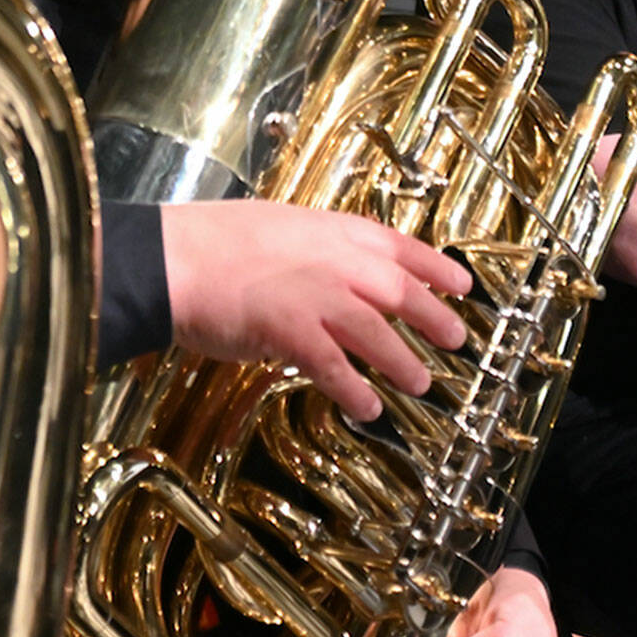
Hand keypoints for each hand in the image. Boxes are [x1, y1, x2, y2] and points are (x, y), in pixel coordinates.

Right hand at [159, 201, 471, 420]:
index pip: (400, 245)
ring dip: (403, 361)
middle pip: (399, 290)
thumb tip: (334, 270)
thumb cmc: (214, 241)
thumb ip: (315, 249)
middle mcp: (334, 261)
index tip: (461, 283)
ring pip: (376, 333)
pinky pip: (334, 367)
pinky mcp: (291, 331)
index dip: (435, 266)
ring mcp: (316, 296)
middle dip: (432, 315)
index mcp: (332, 230)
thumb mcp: (280, 227)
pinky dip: (354, 390)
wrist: (174, 258)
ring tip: (422, 383)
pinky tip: (368, 409)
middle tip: (457, 338)